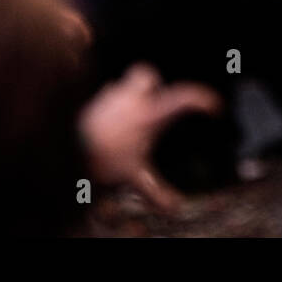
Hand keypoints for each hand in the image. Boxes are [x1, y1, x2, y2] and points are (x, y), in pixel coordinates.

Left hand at [78, 64, 221, 212]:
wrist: (67, 148)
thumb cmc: (102, 158)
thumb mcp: (133, 176)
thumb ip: (156, 191)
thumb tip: (175, 206)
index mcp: (148, 114)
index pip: (181, 98)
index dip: (201, 98)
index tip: (214, 105)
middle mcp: (131, 99)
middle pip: (147, 75)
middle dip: (152, 84)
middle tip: (154, 103)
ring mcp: (110, 97)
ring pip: (123, 83)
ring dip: (129, 96)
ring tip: (128, 119)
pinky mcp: (93, 101)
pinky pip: (105, 96)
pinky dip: (110, 107)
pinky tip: (108, 126)